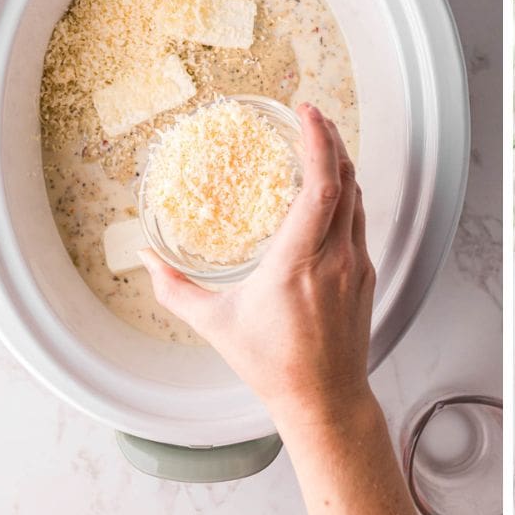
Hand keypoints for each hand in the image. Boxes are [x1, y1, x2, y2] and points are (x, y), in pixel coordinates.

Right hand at [140, 103, 375, 427]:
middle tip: (309, 114)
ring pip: (357, 197)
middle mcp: (335, 258)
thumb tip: (149, 261)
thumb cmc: (274, 366)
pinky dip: (345, 193)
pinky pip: (358, 220)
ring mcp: (356, 265)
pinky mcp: (366, 274)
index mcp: (299, 263)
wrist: (325, 399)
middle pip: (345, 180)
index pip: (320, 188)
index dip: (318, 144)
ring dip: (340, 163)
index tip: (306, 114)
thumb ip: (176, 290)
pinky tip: (329, 188)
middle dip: (329, 140)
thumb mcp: (216, 326)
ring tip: (319, 140)